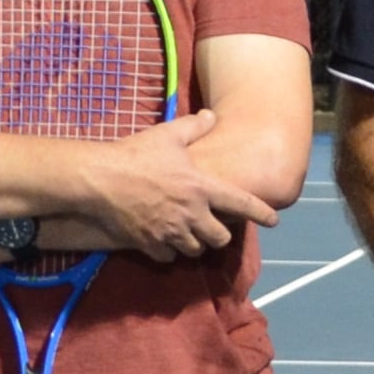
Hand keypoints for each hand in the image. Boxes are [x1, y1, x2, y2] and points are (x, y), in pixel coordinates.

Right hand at [75, 108, 247, 265]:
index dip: (262, 213)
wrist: (100, 179)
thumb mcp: (168, 135)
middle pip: (220, 238)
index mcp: (202, 188)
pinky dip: (169, 252)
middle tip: (214, 227)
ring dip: (195, 244)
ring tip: (188, 234)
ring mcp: (171, 232)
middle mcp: (192, 214)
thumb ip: (194, 127)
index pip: (243, 204)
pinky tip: (164, 241)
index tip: (274, 220)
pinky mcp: (149, 244)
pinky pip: (168, 257)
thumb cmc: (135, 154)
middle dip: (219, 235)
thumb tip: (210, 116)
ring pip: (195, 250)